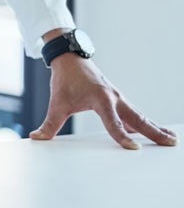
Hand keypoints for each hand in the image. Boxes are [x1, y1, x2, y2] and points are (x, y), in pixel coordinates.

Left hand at [30, 54, 176, 148]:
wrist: (71, 59)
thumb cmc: (65, 80)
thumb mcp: (56, 103)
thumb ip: (49, 123)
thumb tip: (36, 138)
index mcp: (101, 99)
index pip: (113, 122)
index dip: (122, 136)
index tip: (133, 149)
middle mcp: (114, 98)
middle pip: (138, 118)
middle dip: (154, 132)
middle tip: (170, 143)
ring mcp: (118, 98)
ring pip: (139, 116)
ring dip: (155, 127)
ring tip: (170, 140)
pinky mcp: (117, 99)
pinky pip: (134, 113)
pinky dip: (145, 122)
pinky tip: (152, 132)